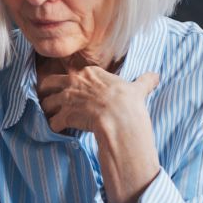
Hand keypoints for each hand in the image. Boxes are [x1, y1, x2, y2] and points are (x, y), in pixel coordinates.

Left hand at [35, 66, 157, 136]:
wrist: (119, 117)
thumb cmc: (128, 102)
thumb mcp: (138, 88)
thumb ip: (144, 81)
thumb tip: (155, 76)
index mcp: (90, 73)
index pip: (72, 73)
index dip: (68, 82)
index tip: (69, 88)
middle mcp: (75, 82)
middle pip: (49, 83)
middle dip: (47, 91)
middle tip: (48, 98)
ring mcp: (67, 98)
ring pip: (47, 102)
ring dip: (48, 110)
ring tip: (52, 116)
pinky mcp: (65, 115)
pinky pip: (53, 121)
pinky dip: (54, 126)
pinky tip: (59, 129)